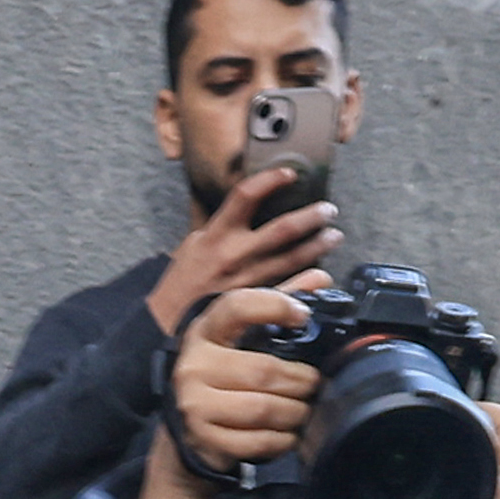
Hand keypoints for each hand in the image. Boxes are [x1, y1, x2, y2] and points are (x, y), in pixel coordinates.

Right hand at [150, 161, 336, 343]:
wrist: (166, 325)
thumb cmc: (181, 285)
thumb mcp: (194, 246)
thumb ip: (222, 226)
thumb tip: (249, 206)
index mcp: (216, 236)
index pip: (245, 196)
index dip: (271, 180)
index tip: (289, 173)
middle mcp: (233, 256)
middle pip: (282, 229)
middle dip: (311, 216)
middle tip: (327, 210)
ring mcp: (246, 281)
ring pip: (292, 258)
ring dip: (318, 245)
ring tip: (333, 236)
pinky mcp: (253, 302)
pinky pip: (289, 287)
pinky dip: (308, 279)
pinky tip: (321, 272)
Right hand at [168, 283, 318, 476]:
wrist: (188, 430)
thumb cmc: (224, 374)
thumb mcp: (244, 334)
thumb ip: (279, 303)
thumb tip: (320, 279)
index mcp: (205, 331)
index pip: (237, 307)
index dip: (275, 306)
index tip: (303, 316)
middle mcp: (193, 365)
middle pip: (263, 370)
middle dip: (301, 380)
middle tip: (314, 385)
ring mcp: (194, 403)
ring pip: (262, 408)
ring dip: (294, 412)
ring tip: (303, 410)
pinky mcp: (202, 438)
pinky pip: (254, 441)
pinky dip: (280, 440)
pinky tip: (286, 434)